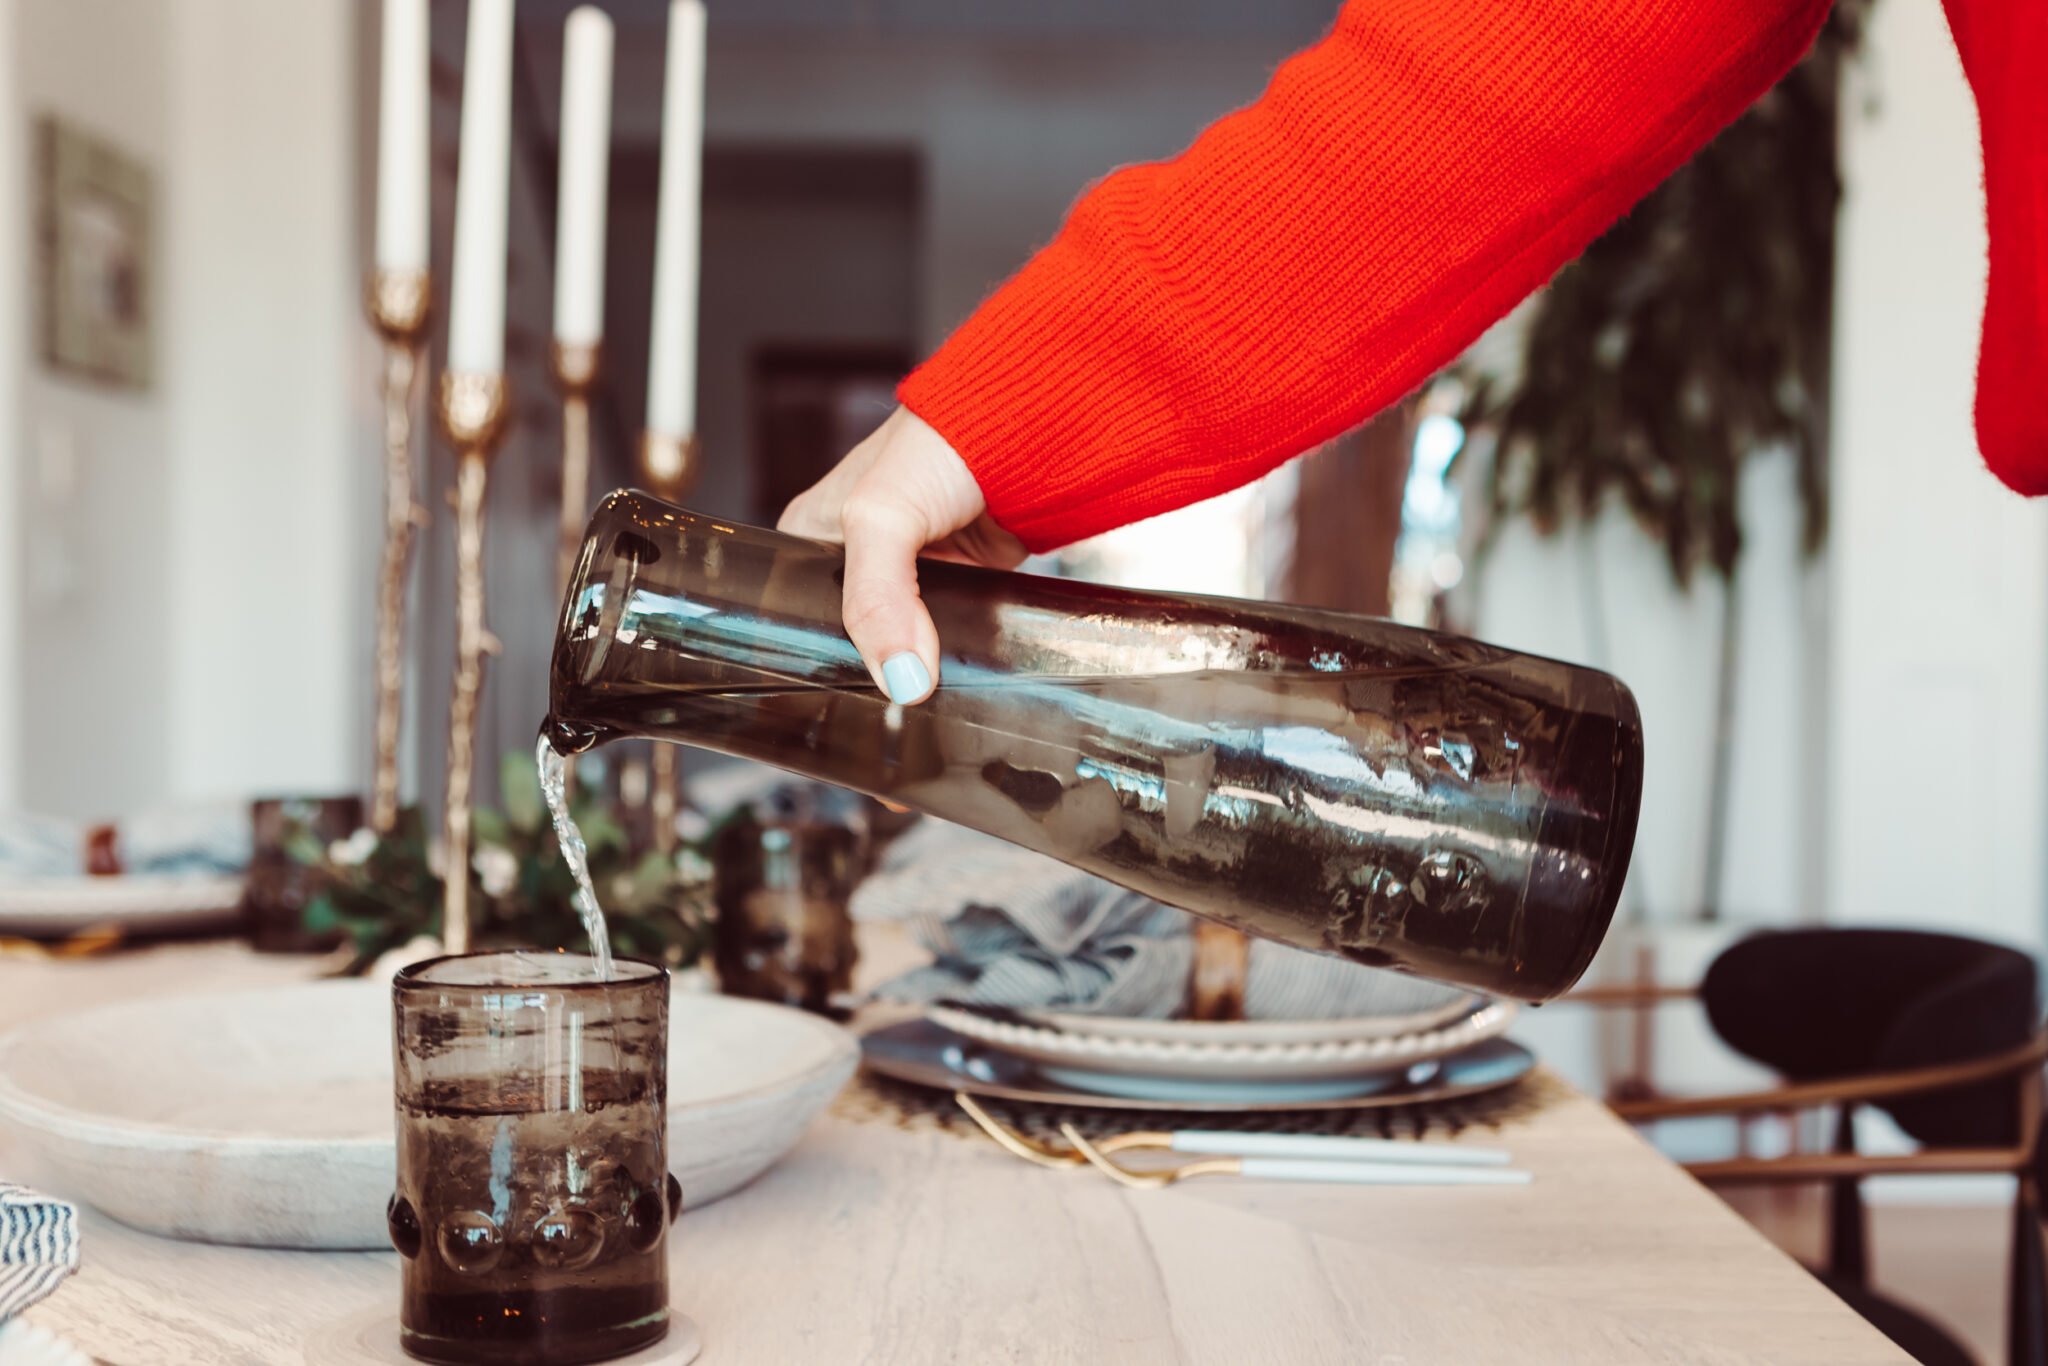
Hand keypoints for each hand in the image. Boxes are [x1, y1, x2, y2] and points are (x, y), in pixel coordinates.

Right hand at [778, 405, 1025, 703]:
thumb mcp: (882, 516)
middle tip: (895, 681)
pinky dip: (951, 652)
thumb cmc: (943, 441)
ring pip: (897, 644)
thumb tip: (900, 677)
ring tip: (924, 679)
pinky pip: (943, 639)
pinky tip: (952, 665)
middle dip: (872, 661)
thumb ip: (878, 600)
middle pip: (848, 638)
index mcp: (809, 535)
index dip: (819, 651)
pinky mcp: (954, 589)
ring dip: (915, 662)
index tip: (849, 680)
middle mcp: (852, 558)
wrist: (1027, 433)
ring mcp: (907, 576)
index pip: (793, 615)